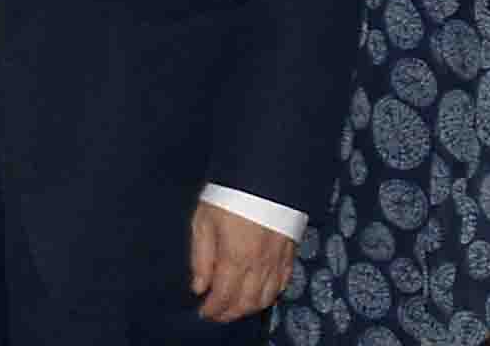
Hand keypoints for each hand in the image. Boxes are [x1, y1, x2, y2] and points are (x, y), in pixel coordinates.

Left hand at [189, 203, 294, 321]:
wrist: (264, 176)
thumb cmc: (227, 196)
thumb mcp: (203, 222)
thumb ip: (201, 258)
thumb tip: (199, 287)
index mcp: (235, 257)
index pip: (224, 295)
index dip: (213, 309)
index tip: (203, 313)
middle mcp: (260, 264)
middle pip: (246, 302)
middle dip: (230, 313)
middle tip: (216, 315)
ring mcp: (278, 260)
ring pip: (266, 297)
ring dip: (249, 308)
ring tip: (234, 308)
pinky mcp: (290, 253)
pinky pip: (283, 284)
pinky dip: (270, 295)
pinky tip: (260, 295)